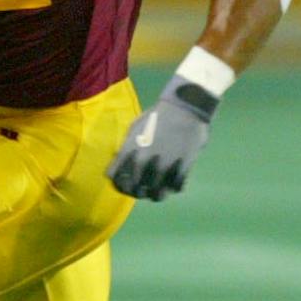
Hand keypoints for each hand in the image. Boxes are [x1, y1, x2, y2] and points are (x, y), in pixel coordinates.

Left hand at [107, 75, 218, 200]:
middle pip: (134, 190)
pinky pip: (175, 187)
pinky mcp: (181, 168)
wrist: (185, 107)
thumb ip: (128, 147)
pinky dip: (174, 187)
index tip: (125, 183)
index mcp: (129, 150)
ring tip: (159, 192)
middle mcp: (142, 161)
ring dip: (156, 194)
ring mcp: (163, 166)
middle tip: (143, 190)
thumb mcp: (135, 128)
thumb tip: (122, 160)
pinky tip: (174, 181)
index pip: (115, 177)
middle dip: (137, 191)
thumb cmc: (158, 115)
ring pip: (156, 194)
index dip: (119, 183)